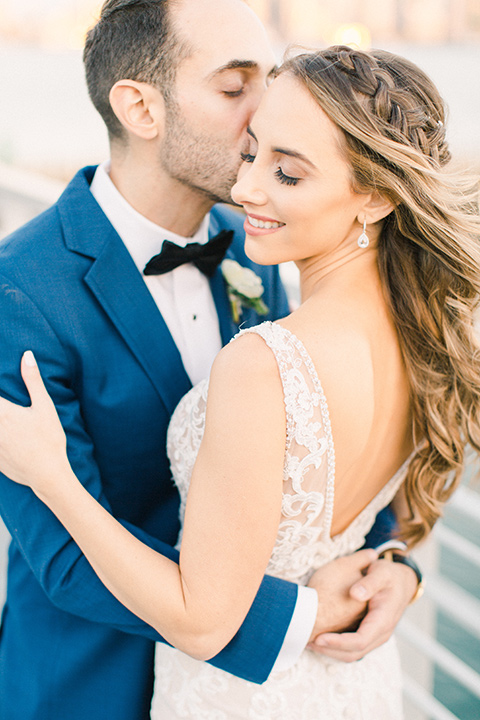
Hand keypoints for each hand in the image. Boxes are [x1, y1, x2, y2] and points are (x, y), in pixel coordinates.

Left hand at [0, 351, 70, 492]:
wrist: (47, 475)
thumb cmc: (49, 440)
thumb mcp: (45, 407)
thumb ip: (33, 380)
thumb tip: (27, 356)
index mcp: (3, 412)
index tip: (2, 397)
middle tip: (10, 414)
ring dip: (0, 424)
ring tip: (8, 423)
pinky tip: (7, 438)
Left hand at [310, 556, 417, 661]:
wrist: (402, 582)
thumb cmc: (389, 576)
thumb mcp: (382, 573)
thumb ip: (370, 582)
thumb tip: (355, 594)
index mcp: (383, 620)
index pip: (359, 641)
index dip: (338, 642)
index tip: (319, 638)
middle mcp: (380, 634)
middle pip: (353, 653)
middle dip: (329, 650)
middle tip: (307, 641)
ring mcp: (375, 637)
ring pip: (352, 654)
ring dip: (330, 652)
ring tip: (309, 642)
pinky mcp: (369, 635)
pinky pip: (352, 649)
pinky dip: (336, 648)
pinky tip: (320, 639)